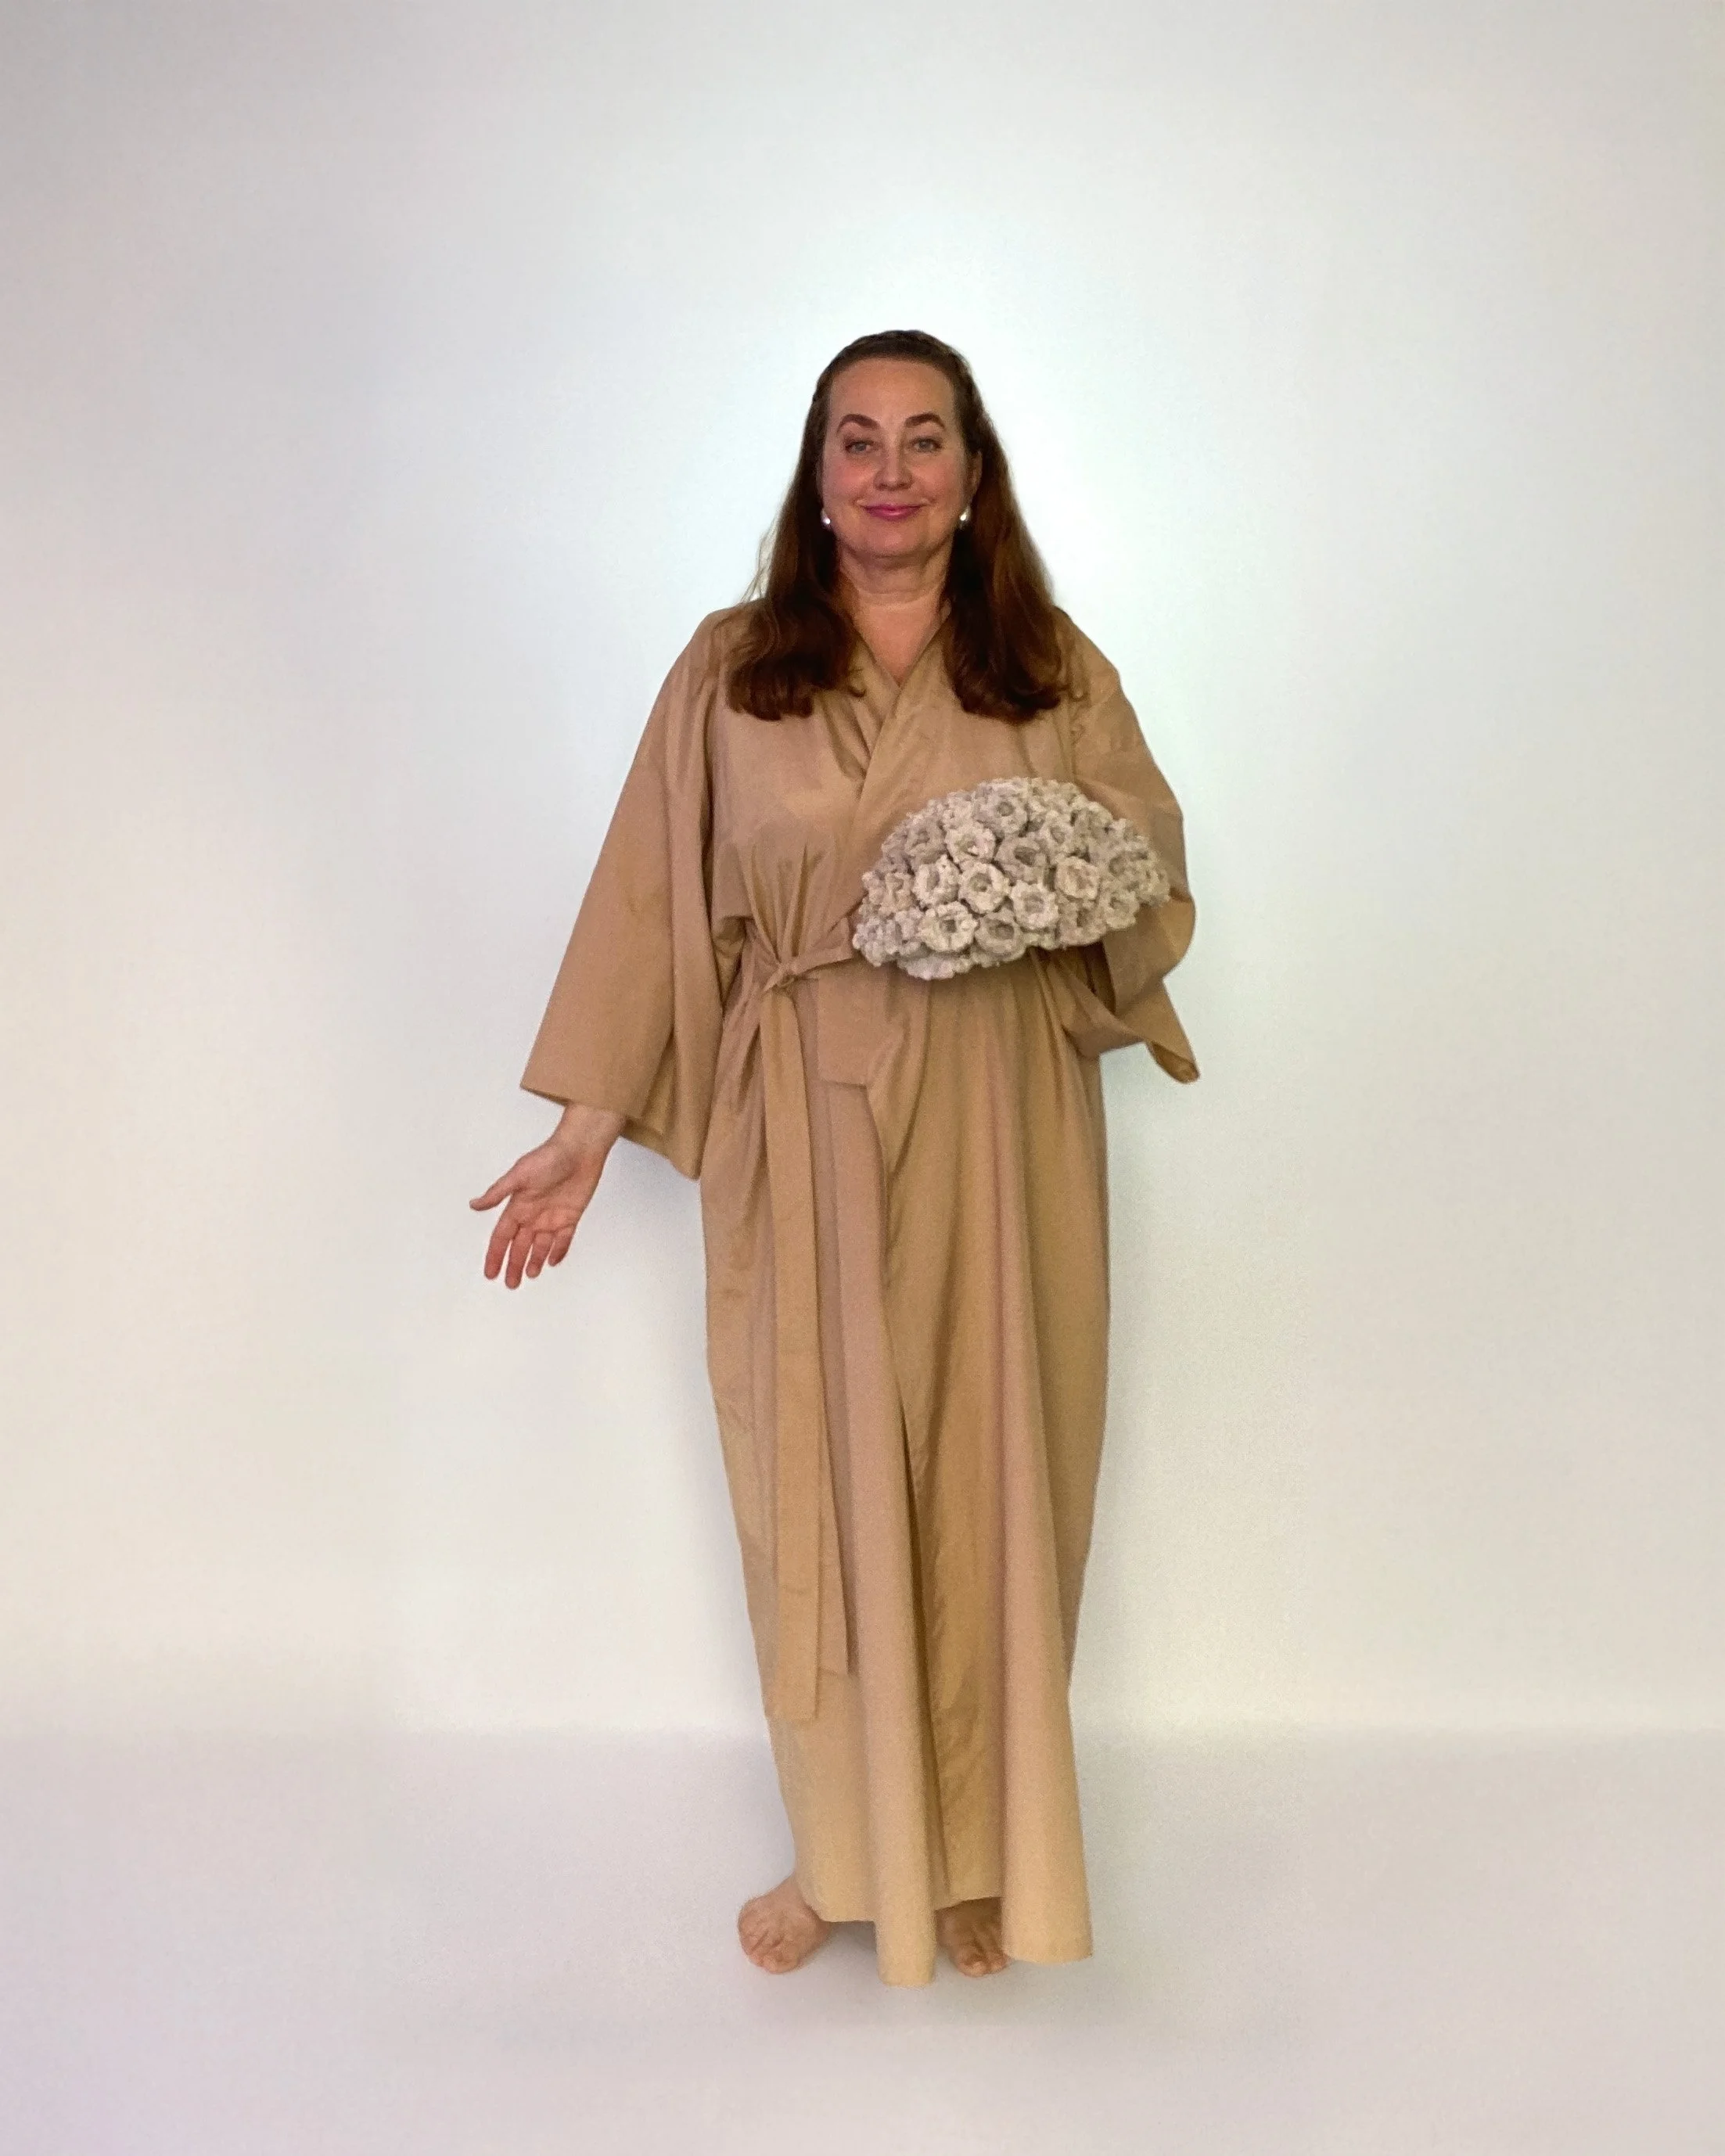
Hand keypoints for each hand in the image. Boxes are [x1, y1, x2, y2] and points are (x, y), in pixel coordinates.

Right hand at [470, 1103, 625, 1287]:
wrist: (580, 1151)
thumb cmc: (549, 1158)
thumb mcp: (518, 1176)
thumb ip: (497, 1193)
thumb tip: (474, 1205)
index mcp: (518, 1206)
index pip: (502, 1237)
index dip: (495, 1255)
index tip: (490, 1273)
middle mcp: (533, 1214)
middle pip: (520, 1246)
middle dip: (514, 1265)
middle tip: (510, 1283)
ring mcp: (552, 1217)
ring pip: (540, 1246)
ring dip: (534, 1261)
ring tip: (529, 1276)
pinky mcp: (570, 1216)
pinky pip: (563, 1239)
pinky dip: (558, 1251)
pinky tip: (552, 1261)